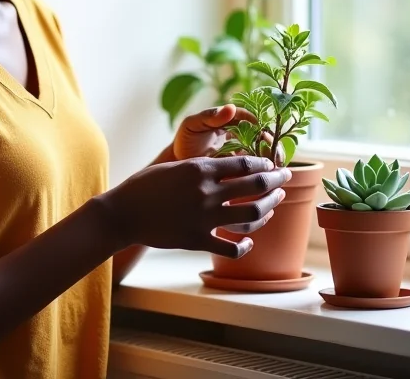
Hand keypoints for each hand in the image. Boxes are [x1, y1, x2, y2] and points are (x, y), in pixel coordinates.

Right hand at [98, 156, 291, 257]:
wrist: (124, 212)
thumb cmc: (144, 185)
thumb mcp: (173, 166)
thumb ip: (199, 167)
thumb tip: (224, 165)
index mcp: (200, 169)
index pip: (243, 163)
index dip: (262, 163)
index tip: (271, 164)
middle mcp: (207, 191)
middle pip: (254, 185)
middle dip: (275, 180)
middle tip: (285, 177)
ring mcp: (204, 217)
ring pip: (251, 214)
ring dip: (269, 207)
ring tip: (275, 203)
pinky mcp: (198, 239)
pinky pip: (231, 246)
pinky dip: (245, 245)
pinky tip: (249, 242)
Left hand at [172, 104, 282, 164]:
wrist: (179, 163)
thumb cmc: (186, 140)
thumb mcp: (193, 125)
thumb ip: (209, 116)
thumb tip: (230, 108)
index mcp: (231, 119)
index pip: (252, 119)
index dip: (261, 125)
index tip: (265, 135)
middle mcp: (241, 133)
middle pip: (264, 136)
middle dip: (272, 145)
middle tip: (274, 155)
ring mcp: (244, 150)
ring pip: (265, 152)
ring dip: (272, 159)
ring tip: (273, 168)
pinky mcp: (243, 167)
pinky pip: (259, 168)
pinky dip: (265, 172)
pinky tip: (267, 178)